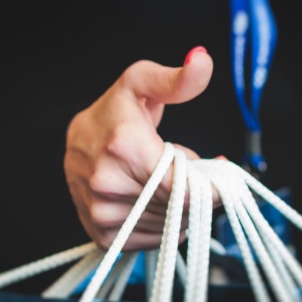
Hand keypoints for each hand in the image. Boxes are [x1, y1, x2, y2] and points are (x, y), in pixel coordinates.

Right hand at [65, 47, 213, 248]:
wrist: (79, 139)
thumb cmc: (117, 110)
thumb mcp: (145, 83)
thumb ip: (179, 79)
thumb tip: (203, 60)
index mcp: (123, 146)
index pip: (183, 188)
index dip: (211, 188)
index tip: (222, 178)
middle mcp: (106, 182)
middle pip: (180, 208)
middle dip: (194, 192)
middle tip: (186, 171)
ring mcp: (102, 212)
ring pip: (169, 227)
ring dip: (179, 209)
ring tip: (164, 182)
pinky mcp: (102, 233)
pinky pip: (153, 240)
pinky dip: (164, 224)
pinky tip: (154, 201)